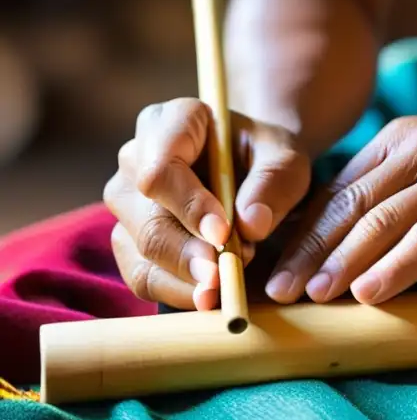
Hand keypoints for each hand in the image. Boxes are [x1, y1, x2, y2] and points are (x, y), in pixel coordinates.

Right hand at [104, 98, 310, 309]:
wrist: (254, 171)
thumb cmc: (267, 157)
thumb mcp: (287, 158)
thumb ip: (274, 181)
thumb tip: (251, 224)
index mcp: (172, 121)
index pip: (161, 166)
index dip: (188, 205)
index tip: (223, 234)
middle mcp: (136, 156)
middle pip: (145, 214)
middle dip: (185, 252)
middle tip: (222, 276)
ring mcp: (127, 199)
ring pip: (138, 247)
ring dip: (181, 275)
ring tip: (222, 288)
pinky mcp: (129, 237)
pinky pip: (139, 273)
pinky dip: (174, 291)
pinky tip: (207, 298)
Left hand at [265, 112, 416, 305]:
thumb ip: (391, 193)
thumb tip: (333, 246)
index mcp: (400, 140)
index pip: (338, 189)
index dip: (302, 231)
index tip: (273, 266)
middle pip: (351, 205)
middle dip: (309, 250)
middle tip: (277, 289)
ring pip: (384, 220)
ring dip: (342, 262)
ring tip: (313, 297)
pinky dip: (397, 266)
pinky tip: (371, 293)